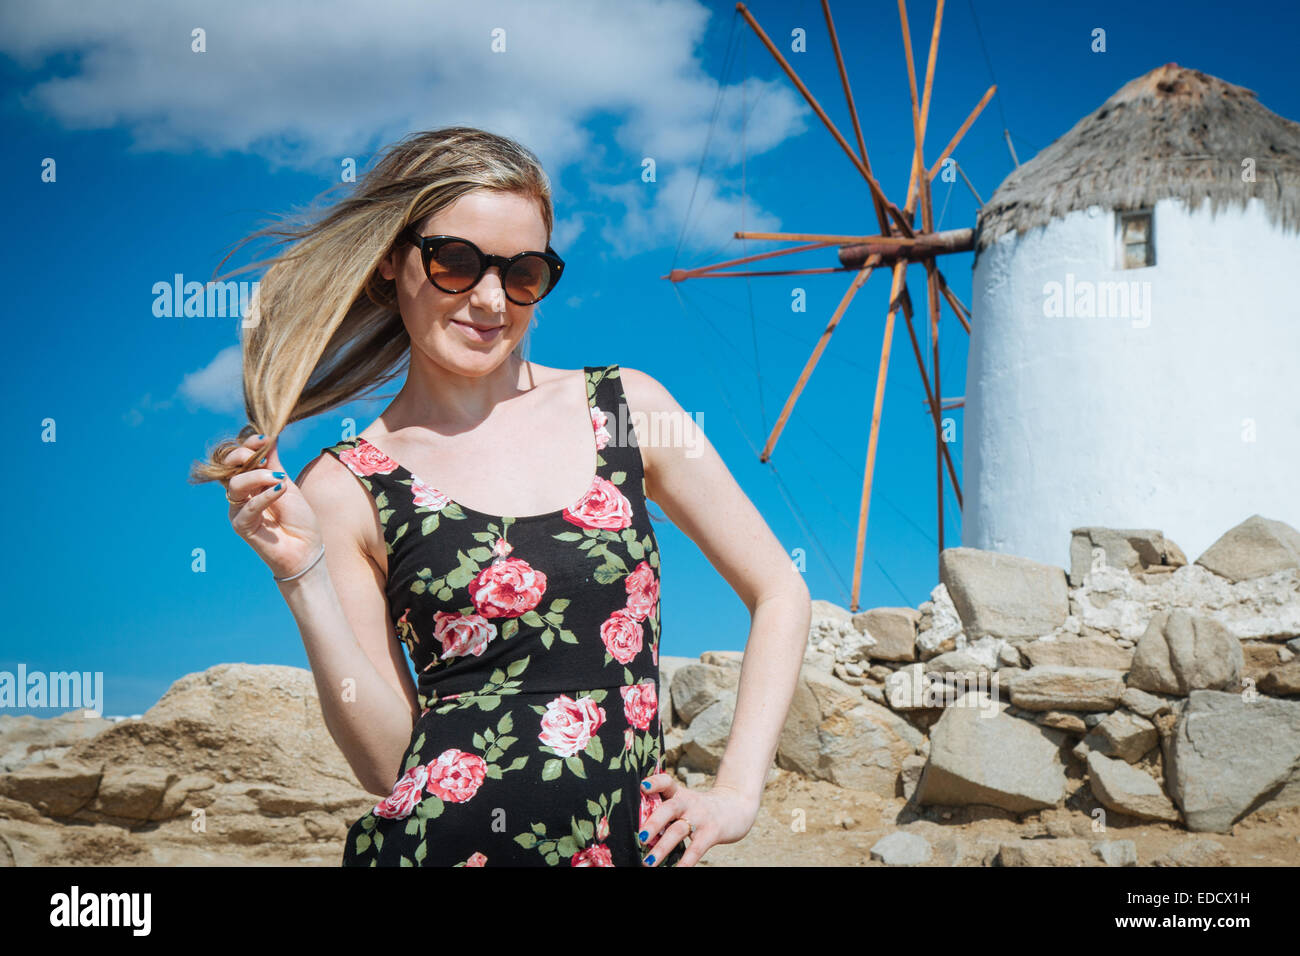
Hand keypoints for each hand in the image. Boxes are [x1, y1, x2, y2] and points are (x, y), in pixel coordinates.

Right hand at [221, 433, 323, 579]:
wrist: (307, 549)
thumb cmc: (299, 519)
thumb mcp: (286, 484)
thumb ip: (274, 463)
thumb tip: (270, 436)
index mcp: (251, 483)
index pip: (238, 459)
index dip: (248, 445)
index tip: (264, 438)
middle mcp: (241, 495)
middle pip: (229, 468)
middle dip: (243, 456)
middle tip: (262, 458)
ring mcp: (239, 510)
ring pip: (235, 485)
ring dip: (257, 477)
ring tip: (279, 480)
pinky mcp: (242, 526)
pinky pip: (247, 507)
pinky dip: (264, 496)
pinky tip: (279, 490)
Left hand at [637, 774, 758, 866]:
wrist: (737, 806)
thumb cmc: (702, 808)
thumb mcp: (686, 801)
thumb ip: (666, 810)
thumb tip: (640, 832)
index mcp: (679, 794)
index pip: (666, 782)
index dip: (655, 783)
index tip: (643, 786)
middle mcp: (689, 803)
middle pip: (669, 809)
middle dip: (653, 823)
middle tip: (639, 837)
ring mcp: (701, 817)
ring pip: (678, 831)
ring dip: (662, 848)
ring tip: (647, 862)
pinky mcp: (712, 832)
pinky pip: (696, 848)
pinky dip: (686, 861)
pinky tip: (677, 870)